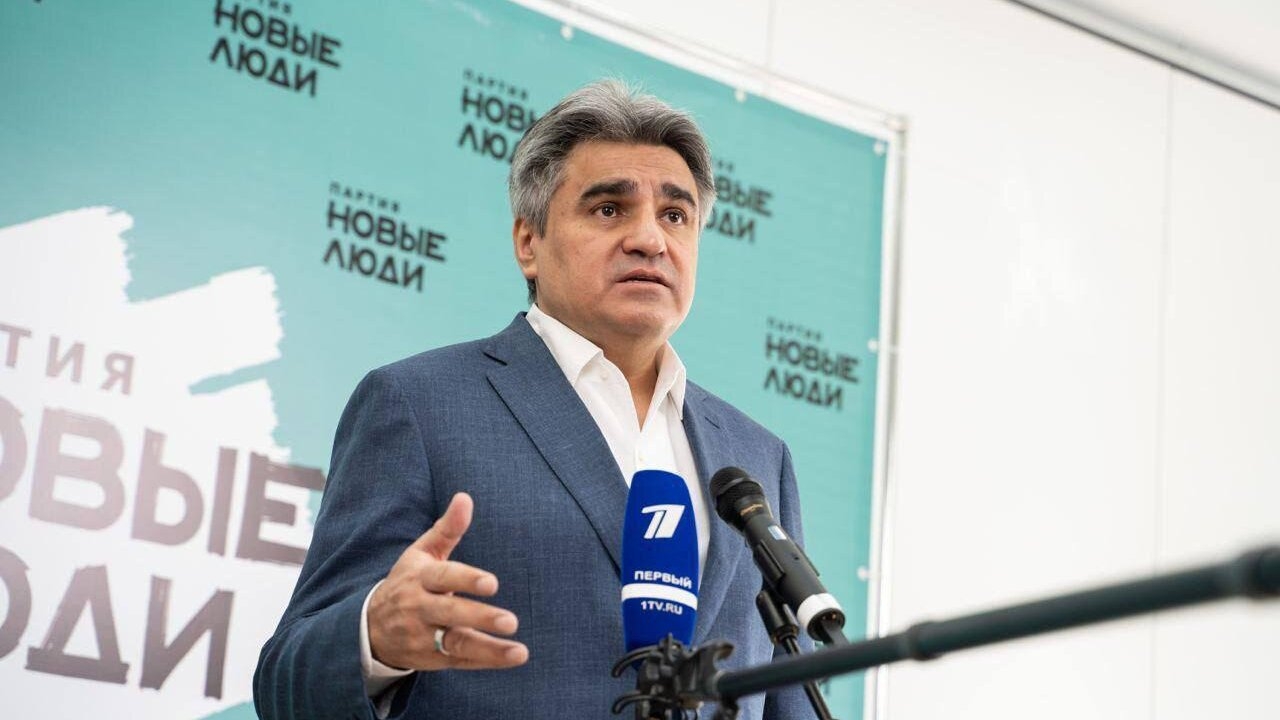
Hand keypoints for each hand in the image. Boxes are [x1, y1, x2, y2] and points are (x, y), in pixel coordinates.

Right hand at [368, 492, 528, 670]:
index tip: (493, 583)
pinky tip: (512, 656)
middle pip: (449, 614)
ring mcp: (424, 637)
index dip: (466, 580)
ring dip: (489, 648)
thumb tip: (465, 497)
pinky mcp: (432, 659)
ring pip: (456, 644)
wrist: (370, 627)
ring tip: (519, 650)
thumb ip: (447, 528)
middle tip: (510, 621)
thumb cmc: (408, 582)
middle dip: (479, 617)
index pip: (443, 578)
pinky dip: (486, 660)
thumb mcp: (422, 553)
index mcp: (419, 578)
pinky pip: (461, 661)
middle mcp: (419, 609)